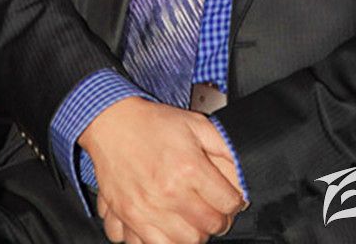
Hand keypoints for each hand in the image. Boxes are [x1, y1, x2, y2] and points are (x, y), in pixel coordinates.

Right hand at [79, 97, 244, 243]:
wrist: (111, 123)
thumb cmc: (153, 123)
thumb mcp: (195, 123)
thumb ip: (223, 146)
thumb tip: (244, 170)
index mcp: (188, 168)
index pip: (227, 203)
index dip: (234, 201)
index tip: (230, 198)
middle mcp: (168, 192)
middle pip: (208, 227)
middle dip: (217, 220)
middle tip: (212, 208)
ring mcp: (147, 209)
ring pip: (184, 243)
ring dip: (193, 233)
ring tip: (191, 218)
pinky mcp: (129, 217)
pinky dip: (164, 240)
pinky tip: (168, 225)